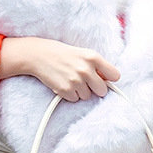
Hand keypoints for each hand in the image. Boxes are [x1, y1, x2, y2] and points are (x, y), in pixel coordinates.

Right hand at [0, 37, 119, 101]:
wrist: (37, 55)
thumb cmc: (61, 53)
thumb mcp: (82, 53)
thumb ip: (96, 65)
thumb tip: (108, 80)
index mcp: (93, 57)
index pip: (115, 75)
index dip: (110, 79)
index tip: (104, 79)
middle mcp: (86, 69)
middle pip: (102, 90)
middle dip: (95, 88)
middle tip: (85, 81)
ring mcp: (76, 81)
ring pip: (87, 96)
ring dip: (80, 91)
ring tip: (70, 79)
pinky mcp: (65, 90)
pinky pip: (75, 99)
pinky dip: (69, 94)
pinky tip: (63, 83)